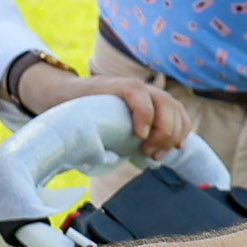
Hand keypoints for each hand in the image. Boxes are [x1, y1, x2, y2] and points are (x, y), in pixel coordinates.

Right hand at [14, 66, 193, 154]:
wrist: (62, 99)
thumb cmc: (90, 119)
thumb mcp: (119, 131)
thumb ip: (136, 140)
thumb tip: (152, 161)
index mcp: (150, 102)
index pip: (179, 112)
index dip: (183, 131)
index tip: (176, 149)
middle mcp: (146, 92)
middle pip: (175, 109)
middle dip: (170, 136)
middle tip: (154, 154)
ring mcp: (133, 87)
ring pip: (164, 103)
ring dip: (162, 129)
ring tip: (145, 147)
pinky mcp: (118, 85)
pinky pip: (140, 96)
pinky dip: (145, 116)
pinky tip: (139, 134)